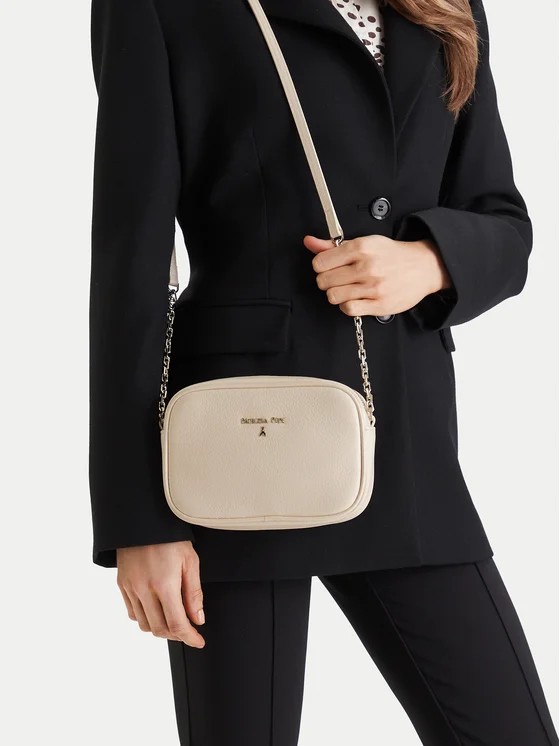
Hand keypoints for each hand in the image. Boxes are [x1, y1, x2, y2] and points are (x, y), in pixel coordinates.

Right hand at [116, 541, 204, 647]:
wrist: (143, 521)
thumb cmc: (171, 538)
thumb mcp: (190, 562)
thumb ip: (194, 594)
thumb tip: (198, 619)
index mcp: (164, 585)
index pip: (177, 624)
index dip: (189, 637)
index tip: (198, 641)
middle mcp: (144, 590)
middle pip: (159, 629)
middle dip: (176, 635)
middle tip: (188, 630)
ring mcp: (130, 588)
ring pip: (144, 624)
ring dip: (160, 628)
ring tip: (173, 620)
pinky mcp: (122, 584)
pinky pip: (132, 612)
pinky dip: (145, 618)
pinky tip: (156, 610)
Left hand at [304, 233, 451, 316]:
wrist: (423, 267)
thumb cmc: (391, 255)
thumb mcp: (363, 243)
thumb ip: (333, 245)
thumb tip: (308, 242)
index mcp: (361, 248)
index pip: (320, 262)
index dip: (321, 266)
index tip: (328, 267)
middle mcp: (367, 267)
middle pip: (324, 281)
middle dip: (327, 281)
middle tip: (339, 278)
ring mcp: (373, 287)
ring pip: (333, 296)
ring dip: (337, 294)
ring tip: (348, 288)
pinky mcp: (379, 304)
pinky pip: (348, 309)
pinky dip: (347, 306)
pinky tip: (355, 299)